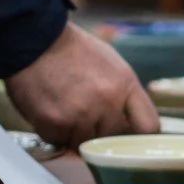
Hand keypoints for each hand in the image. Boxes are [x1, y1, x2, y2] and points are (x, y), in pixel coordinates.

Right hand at [4, 22, 159, 147]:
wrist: (34, 40)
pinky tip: (51, 110)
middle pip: (113, 138)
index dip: (139, 136)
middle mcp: (107, 101)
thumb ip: (124, 95)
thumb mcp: (113, 65)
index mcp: (126, 84)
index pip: (149, 126)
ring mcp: (81, 113)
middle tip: (86, 116)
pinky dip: (54, 132)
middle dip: (101, 132)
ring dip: (75, 133)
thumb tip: (131, 123)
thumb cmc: (74, 51)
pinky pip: (59, 141)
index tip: (131, 138)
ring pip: (85, 143)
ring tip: (66, 109)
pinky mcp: (54, 123)